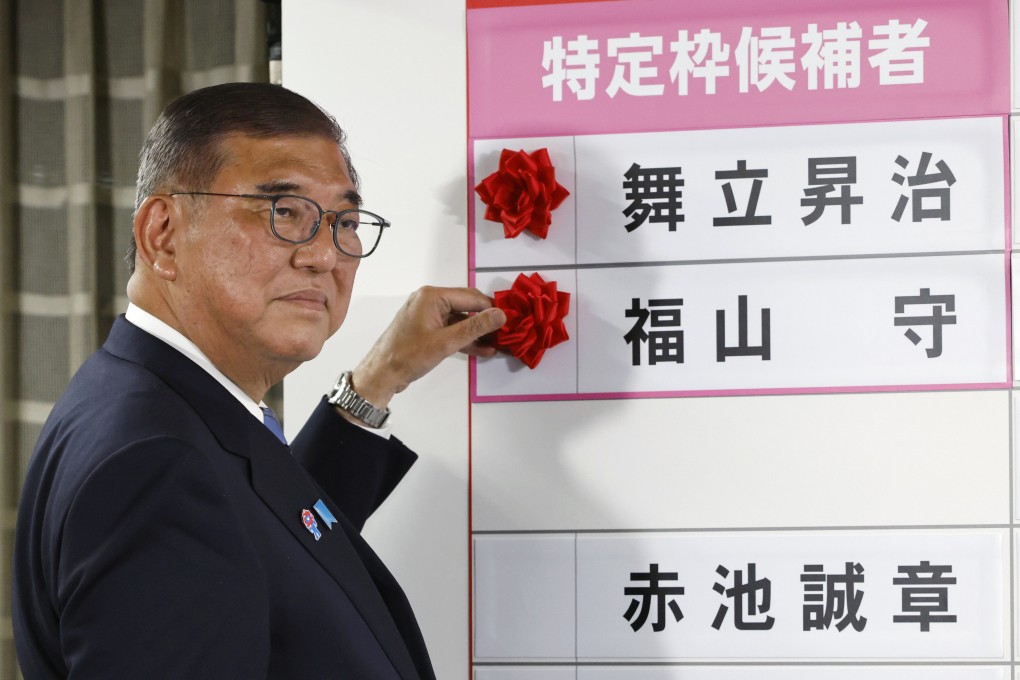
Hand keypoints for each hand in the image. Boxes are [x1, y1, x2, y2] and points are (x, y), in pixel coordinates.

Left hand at [350, 286, 505, 407]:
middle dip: (485, 321)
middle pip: (466, 306)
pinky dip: (464, 339)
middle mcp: (429, 300)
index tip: (510, 320)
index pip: (470, 297)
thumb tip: (501, 315)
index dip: (491, 309)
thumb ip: (475, 327)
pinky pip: (450, 330)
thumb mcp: (446, 342)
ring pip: (460, 320)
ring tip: (497, 344)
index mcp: (432, 296)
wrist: (382, 374)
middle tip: (505, 333)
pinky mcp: (426, 329)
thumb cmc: (409, 356)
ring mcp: (427, 315)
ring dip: (476, 333)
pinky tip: (482, 350)